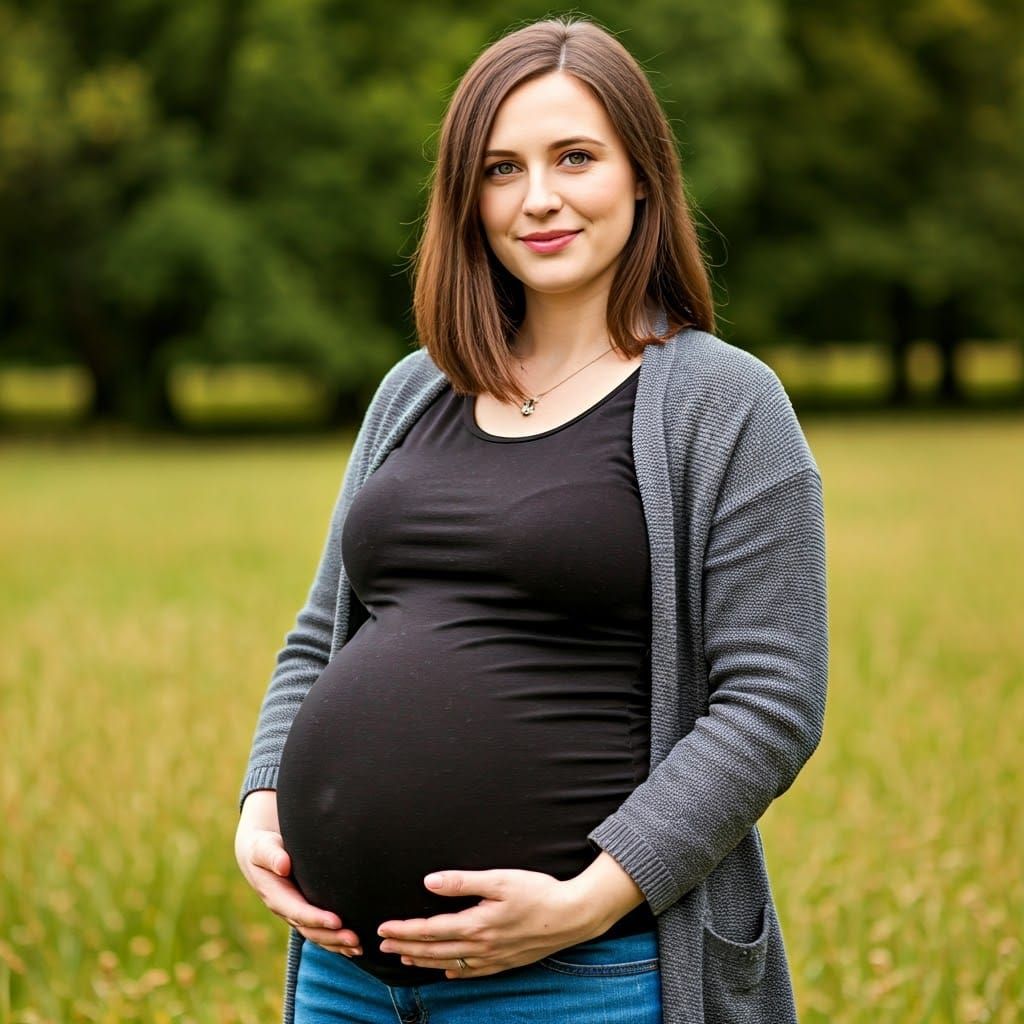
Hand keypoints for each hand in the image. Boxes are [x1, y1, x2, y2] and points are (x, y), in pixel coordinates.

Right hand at [235, 790, 362, 956]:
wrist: (260, 852)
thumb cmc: (263, 846)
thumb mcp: (262, 847)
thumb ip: (271, 855)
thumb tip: (283, 866)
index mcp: (275, 896)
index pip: (298, 911)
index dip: (316, 918)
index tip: (337, 921)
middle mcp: (287, 909)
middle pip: (310, 929)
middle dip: (332, 937)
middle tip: (355, 939)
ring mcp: (296, 913)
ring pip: (317, 935)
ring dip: (337, 943)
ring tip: (359, 948)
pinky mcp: (305, 911)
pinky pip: (320, 931)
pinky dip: (336, 941)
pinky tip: (354, 947)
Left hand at [375, 867, 601, 978]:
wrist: (572, 916)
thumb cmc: (537, 892)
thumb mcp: (500, 879)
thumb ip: (462, 882)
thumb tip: (429, 882)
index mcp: (476, 924)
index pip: (430, 929)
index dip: (404, 929)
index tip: (383, 928)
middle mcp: (481, 946)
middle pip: (435, 949)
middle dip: (406, 946)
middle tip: (382, 946)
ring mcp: (493, 958)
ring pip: (450, 963)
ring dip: (424, 960)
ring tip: (404, 957)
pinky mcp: (506, 962)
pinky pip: (473, 972)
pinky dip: (455, 971)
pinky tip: (447, 971)